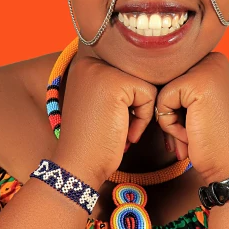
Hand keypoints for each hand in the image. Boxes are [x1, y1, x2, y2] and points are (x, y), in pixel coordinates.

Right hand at [52, 54, 157, 188]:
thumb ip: (117, 85)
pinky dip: (143, 119)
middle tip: (115, 127)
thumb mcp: (100, 103)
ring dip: (140, 114)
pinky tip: (124, 133)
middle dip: (135, 107)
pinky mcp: (116, 84)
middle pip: (138, 78)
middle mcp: (90, 62)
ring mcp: (101, 70)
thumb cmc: (92, 140)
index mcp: (86, 65)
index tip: (110, 121)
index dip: (128, 103)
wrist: (78, 165)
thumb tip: (148, 75)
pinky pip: (150, 95)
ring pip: (146, 86)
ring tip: (118, 130)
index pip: (128, 74)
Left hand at [154, 52, 228, 183]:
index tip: (193, 120)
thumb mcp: (194, 102)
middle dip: (170, 111)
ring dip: (169, 119)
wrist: (227, 165)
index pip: (170, 75)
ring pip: (162, 91)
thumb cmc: (207, 138)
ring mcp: (209, 70)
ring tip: (191, 131)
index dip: (173, 104)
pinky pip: (163, 102)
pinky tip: (190, 133)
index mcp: (215, 60)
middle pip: (165, 81)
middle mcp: (215, 59)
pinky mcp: (198, 86)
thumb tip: (148, 72)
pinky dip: (169, 124)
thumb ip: (179, 82)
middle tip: (191, 130)